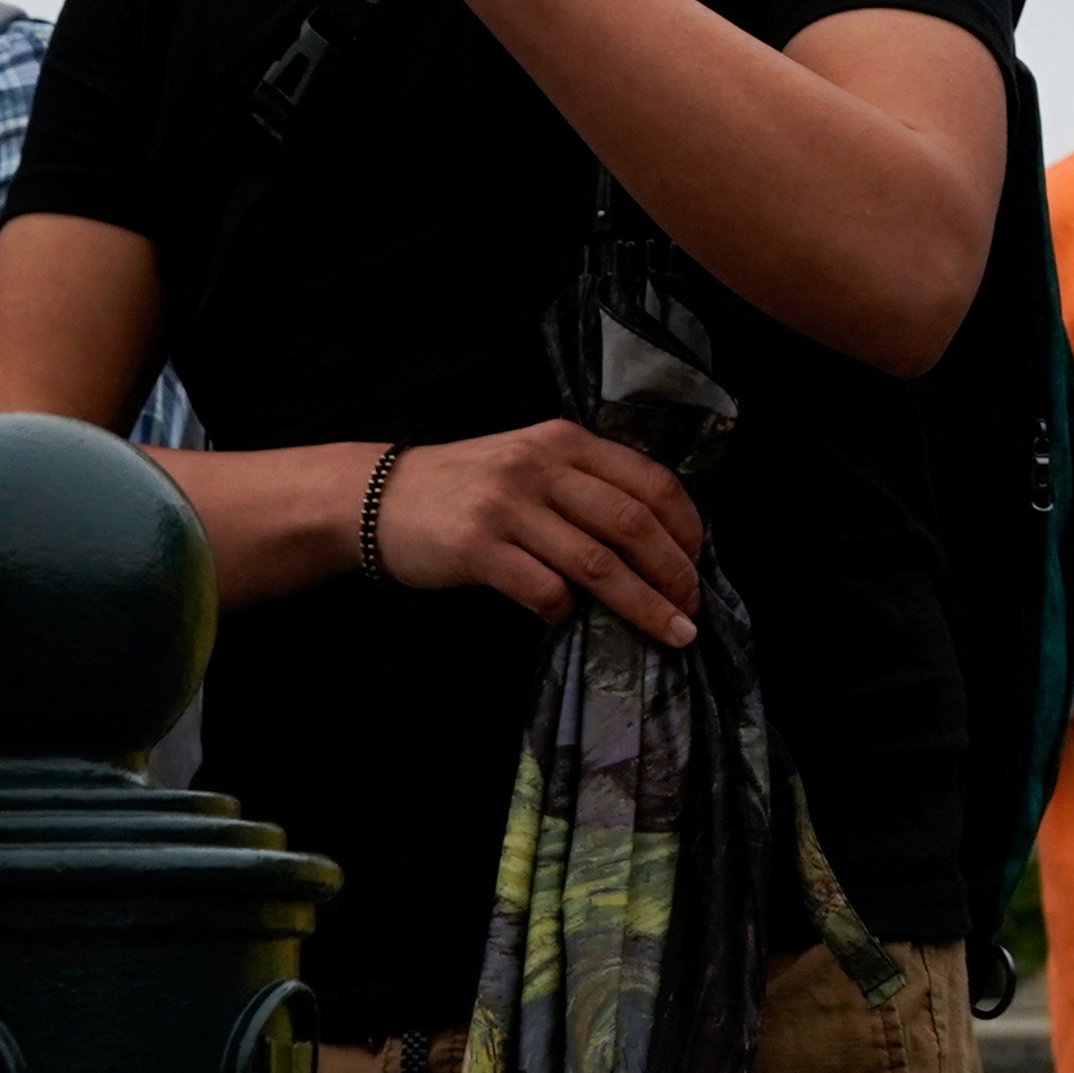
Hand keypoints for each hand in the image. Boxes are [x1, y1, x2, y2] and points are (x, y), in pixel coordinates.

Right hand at [375, 422, 706, 644]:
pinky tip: (569, 619)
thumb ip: (586, 487)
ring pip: (597, 563)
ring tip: (669, 632)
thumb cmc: (467, 486)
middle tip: (692, 609)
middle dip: (674, 573)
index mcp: (565, 441)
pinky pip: (543, 589)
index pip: (651, 483)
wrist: (374, 496)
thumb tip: (659, 546)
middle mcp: (540, 466)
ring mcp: (506, 505)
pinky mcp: (476, 546)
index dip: (687, 529)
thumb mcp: (530, 463)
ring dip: (642, 605)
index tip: (699, 564)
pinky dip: (566, 611)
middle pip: (632, 525)